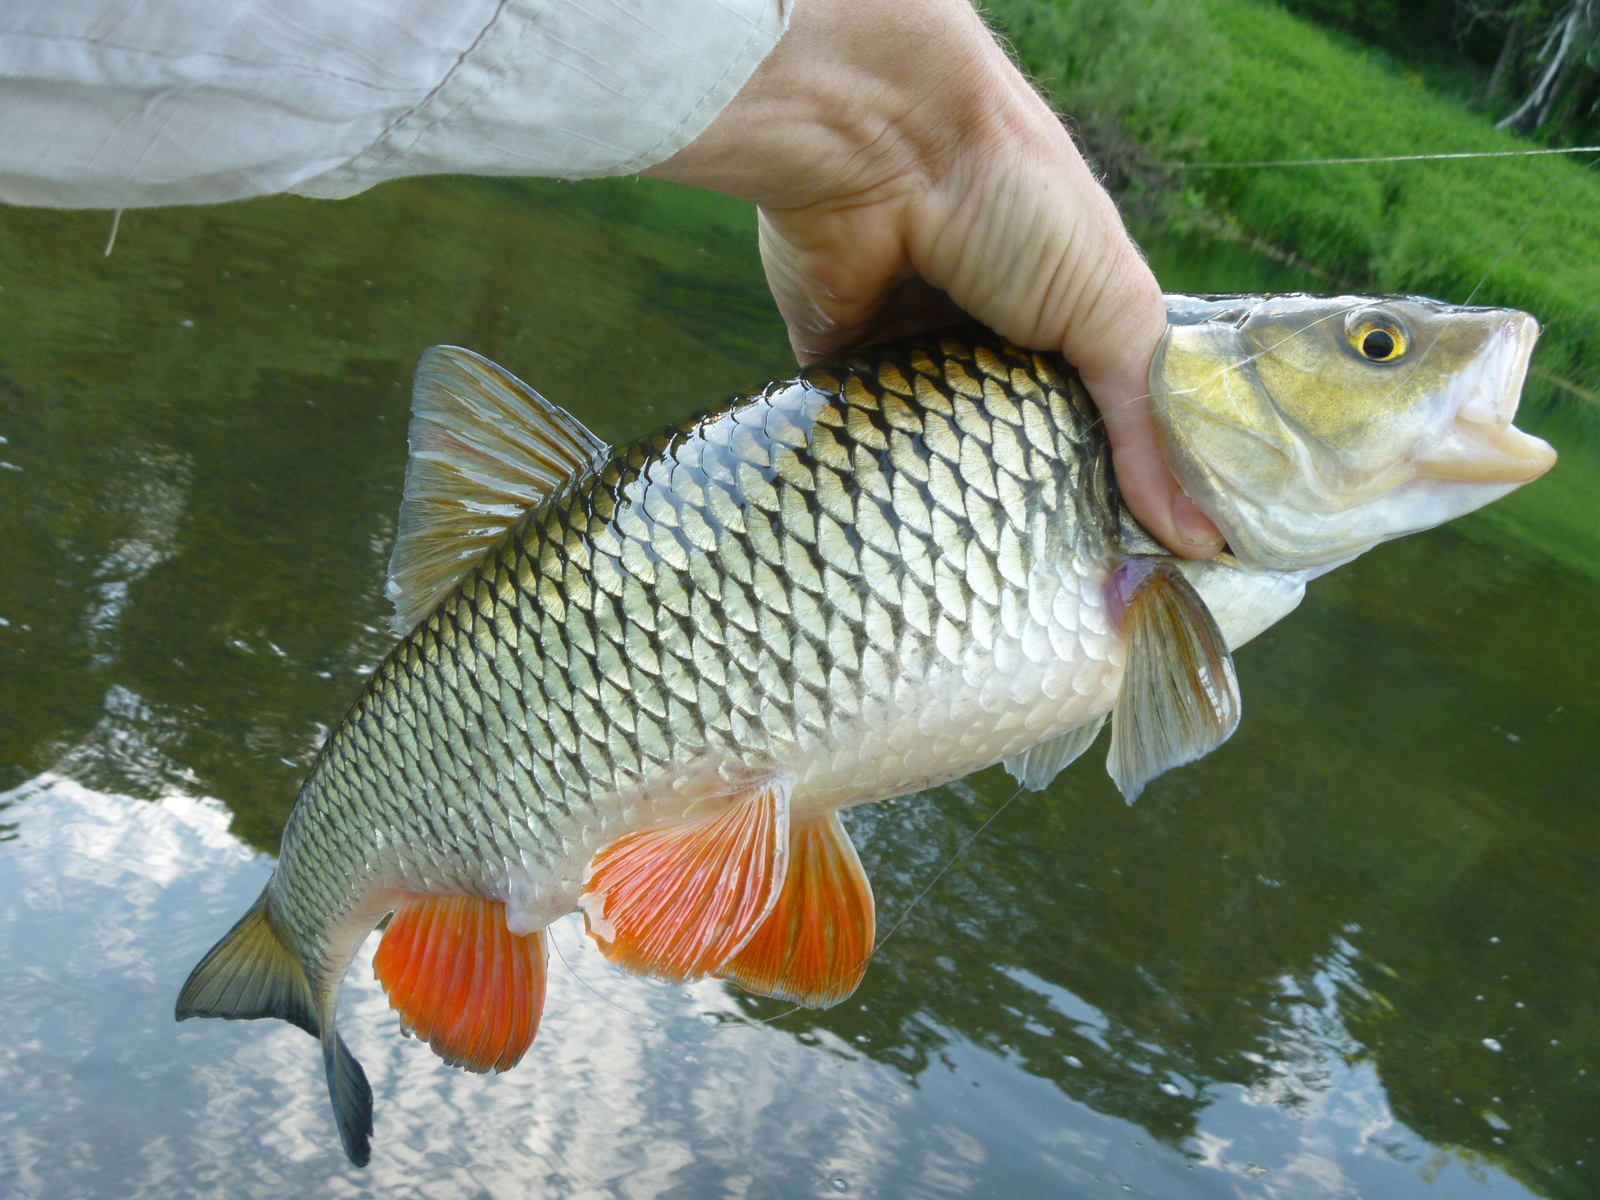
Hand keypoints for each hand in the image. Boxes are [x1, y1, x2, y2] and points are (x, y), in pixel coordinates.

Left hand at [642, 0, 1223, 557]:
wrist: (882, 142)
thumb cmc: (1016, 200)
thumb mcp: (1112, 307)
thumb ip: (1148, 423)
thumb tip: (1202, 536)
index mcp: (1065, 325)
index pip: (1097, 429)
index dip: (1113, 495)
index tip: (1129, 573)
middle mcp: (991, 345)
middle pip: (1013, 453)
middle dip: (1027, 513)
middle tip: (1050, 595)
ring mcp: (915, 357)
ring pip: (935, 458)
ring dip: (946, 503)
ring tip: (969, 580)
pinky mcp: (843, 367)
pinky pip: (859, 442)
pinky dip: (873, 476)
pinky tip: (890, 537)